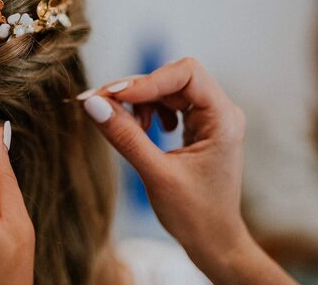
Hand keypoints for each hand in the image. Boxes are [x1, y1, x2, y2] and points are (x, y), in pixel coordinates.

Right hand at [80, 58, 296, 284]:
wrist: (214, 243)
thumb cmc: (195, 216)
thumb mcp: (156, 175)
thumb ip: (126, 137)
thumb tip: (94, 105)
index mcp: (223, 119)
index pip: (187, 74)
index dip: (148, 80)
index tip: (114, 94)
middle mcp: (220, 112)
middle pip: (173, 78)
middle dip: (137, 89)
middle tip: (102, 103)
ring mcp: (209, 118)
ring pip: (167, 90)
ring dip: (140, 101)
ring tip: (125, 125)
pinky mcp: (197, 127)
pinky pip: (168, 104)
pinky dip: (147, 111)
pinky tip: (142, 129)